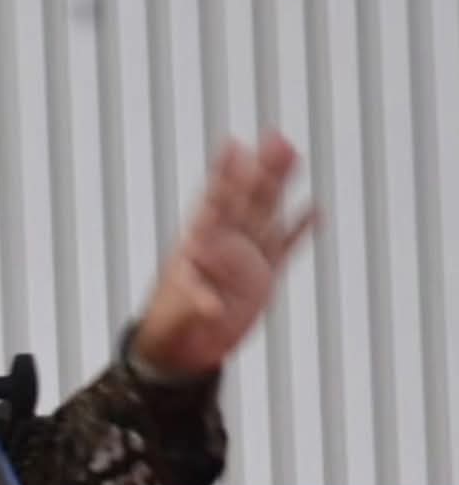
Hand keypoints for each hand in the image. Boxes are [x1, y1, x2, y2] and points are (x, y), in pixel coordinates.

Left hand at [131, 132, 316, 379]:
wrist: (183, 348)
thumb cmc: (170, 325)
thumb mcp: (178, 315)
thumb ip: (194, 304)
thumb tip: (209, 303)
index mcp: (199, 244)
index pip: (213, 203)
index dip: (223, 176)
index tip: (233, 145)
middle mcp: (225, 243)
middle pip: (247, 199)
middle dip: (261, 168)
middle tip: (275, 136)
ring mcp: (246, 258)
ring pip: (268, 213)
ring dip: (281, 185)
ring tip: (294, 153)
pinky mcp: (263, 278)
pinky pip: (285, 249)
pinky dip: (300, 231)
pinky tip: (315, 209)